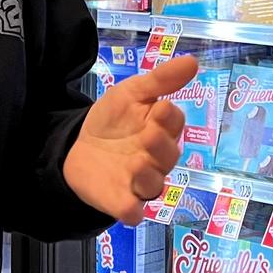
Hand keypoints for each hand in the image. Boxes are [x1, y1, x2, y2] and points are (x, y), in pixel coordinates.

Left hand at [64, 54, 196, 223]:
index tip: (160, 108)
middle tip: (148, 134)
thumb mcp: (132, 93)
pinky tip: (130, 207)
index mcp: (161, 128)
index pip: (175, 124)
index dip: (169, 119)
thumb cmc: (114, 120)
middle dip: (160, 145)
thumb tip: (193, 61)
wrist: (78, 146)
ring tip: (136, 165)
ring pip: (154, 185)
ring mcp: (140, 181)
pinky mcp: (121, 201)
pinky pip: (133, 211)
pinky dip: (132, 211)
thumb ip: (161, 80)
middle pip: (168, 155)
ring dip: (148, 176)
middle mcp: (156, 158)